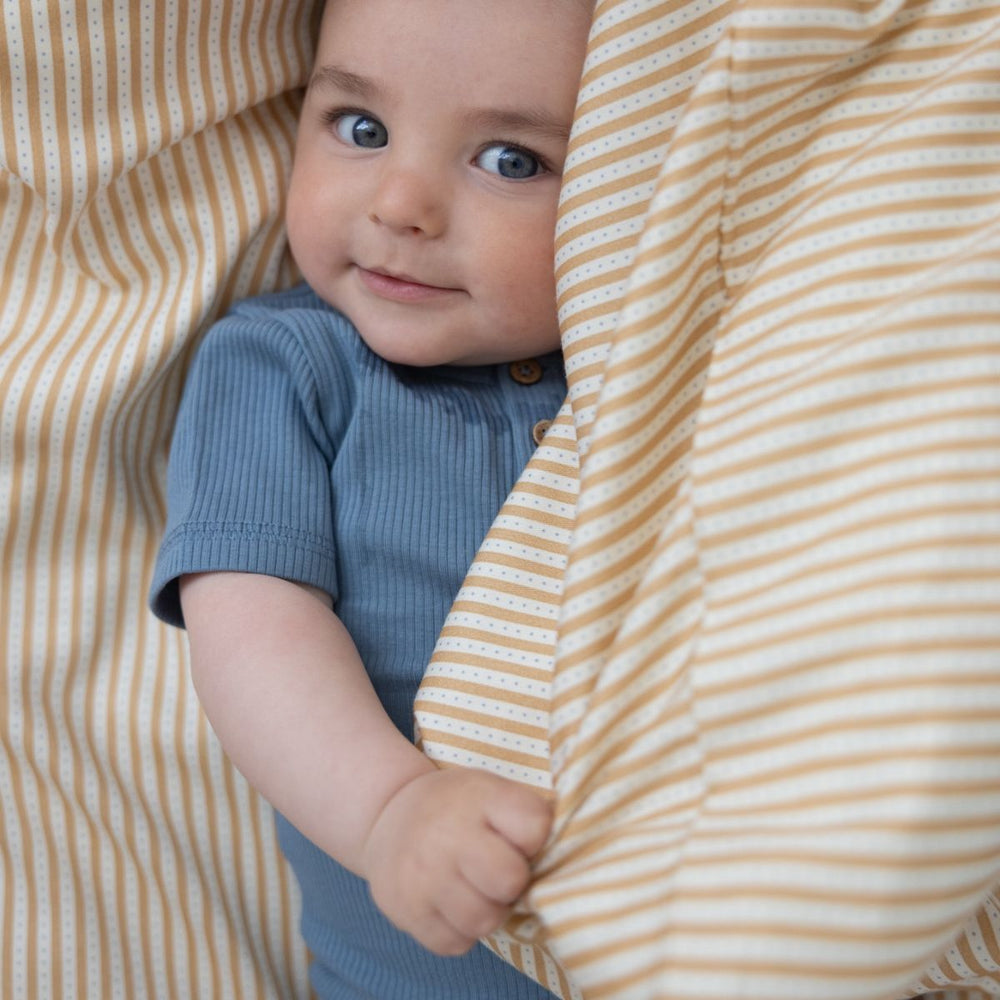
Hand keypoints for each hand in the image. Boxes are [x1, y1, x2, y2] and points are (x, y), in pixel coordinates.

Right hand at [362, 767, 552, 954]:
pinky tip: (453, 903)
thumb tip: (558, 859)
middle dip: (512, 881)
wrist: (388, 815)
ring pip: (484, 920)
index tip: (517, 835)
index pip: (535, 826)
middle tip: (498, 870)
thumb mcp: (489, 790)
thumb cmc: (456, 807)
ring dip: (489, 910)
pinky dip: (461, 930)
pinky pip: (456, 943)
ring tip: (477, 888)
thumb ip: (525, 815)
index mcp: (477, 796)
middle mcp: (445, 835)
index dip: (534, 837)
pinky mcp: (405, 911)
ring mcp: (422, 876)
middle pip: (510, 880)